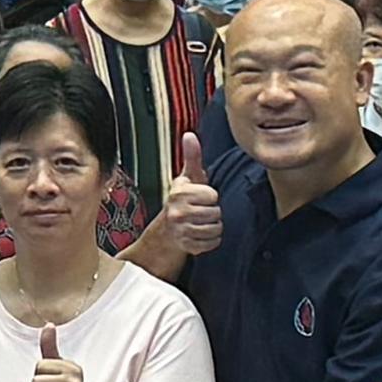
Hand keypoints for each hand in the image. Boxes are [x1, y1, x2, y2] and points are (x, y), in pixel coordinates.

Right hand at [143, 127, 221, 267]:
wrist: (166, 231)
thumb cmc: (182, 201)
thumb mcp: (187, 178)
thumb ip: (192, 157)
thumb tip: (190, 135)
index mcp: (179, 193)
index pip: (213, 195)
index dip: (210, 197)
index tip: (200, 198)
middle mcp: (177, 212)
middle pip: (216, 213)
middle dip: (212, 213)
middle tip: (200, 212)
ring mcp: (181, 231)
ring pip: (216, 229)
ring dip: (213, 227)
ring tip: (201, 223)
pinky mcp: (187, 246)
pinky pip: (213, 243)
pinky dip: (210, 241)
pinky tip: (200, 235)